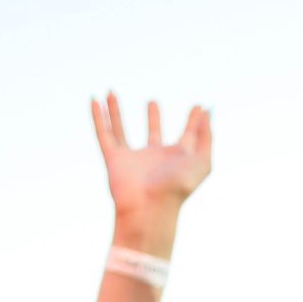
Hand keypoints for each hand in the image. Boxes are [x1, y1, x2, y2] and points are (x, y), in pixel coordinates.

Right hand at [92, 93, 211, 255]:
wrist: (149, 208)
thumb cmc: (178, 188)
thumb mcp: (202, 162)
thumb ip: (206, 137)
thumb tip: (208, 112)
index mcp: (177, 159)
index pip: (187, 136)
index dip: (194, 121)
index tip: (200, 107)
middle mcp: (154, 158)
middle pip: (153, 134)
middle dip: (153, 119)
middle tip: (152, 102)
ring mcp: (132, 159)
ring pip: (121, 131)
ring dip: (116, 112)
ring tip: (112, 92)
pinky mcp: (113, 160)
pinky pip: (103, 134)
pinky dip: (97, 117)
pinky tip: (94, 99)